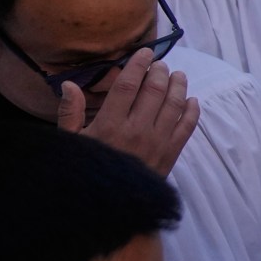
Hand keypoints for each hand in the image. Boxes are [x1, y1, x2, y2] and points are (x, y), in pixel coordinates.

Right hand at [57, 51, 199, 175]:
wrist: (110, 207)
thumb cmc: (86, 172)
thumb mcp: (72, 144)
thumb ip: (70, 113)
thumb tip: (69, 84)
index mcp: (110, 125)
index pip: (128, 86)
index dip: (137, 66)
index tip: (145, 53)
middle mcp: (137, 130)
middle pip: (155, 91)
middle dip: (160, 72)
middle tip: (160, 65)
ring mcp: (157, 142)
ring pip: (175, 105)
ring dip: (179, 86)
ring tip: (178, 76)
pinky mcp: (171, 154)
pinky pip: (187, 127)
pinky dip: (192, 111)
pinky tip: (192, 101)